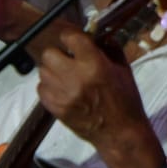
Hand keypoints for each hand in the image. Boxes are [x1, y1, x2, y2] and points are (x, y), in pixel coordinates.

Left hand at [34, 22, 164, 167]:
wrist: (120, 133)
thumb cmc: (125, 101)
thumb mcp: (123, 70)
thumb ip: (109, 49)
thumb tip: (97, 35)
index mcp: (94, 65)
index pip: (70, 38)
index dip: (70, 37)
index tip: (72, 40)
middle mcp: (75, 77)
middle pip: (49, 53)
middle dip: (58, 54)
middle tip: (67, 59)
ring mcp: (62, 93)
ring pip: (43, 71)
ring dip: (52, 70)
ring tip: (65, 76)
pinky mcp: (54, 107)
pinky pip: (40, 88)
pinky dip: (48, 87)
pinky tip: (61, 89)